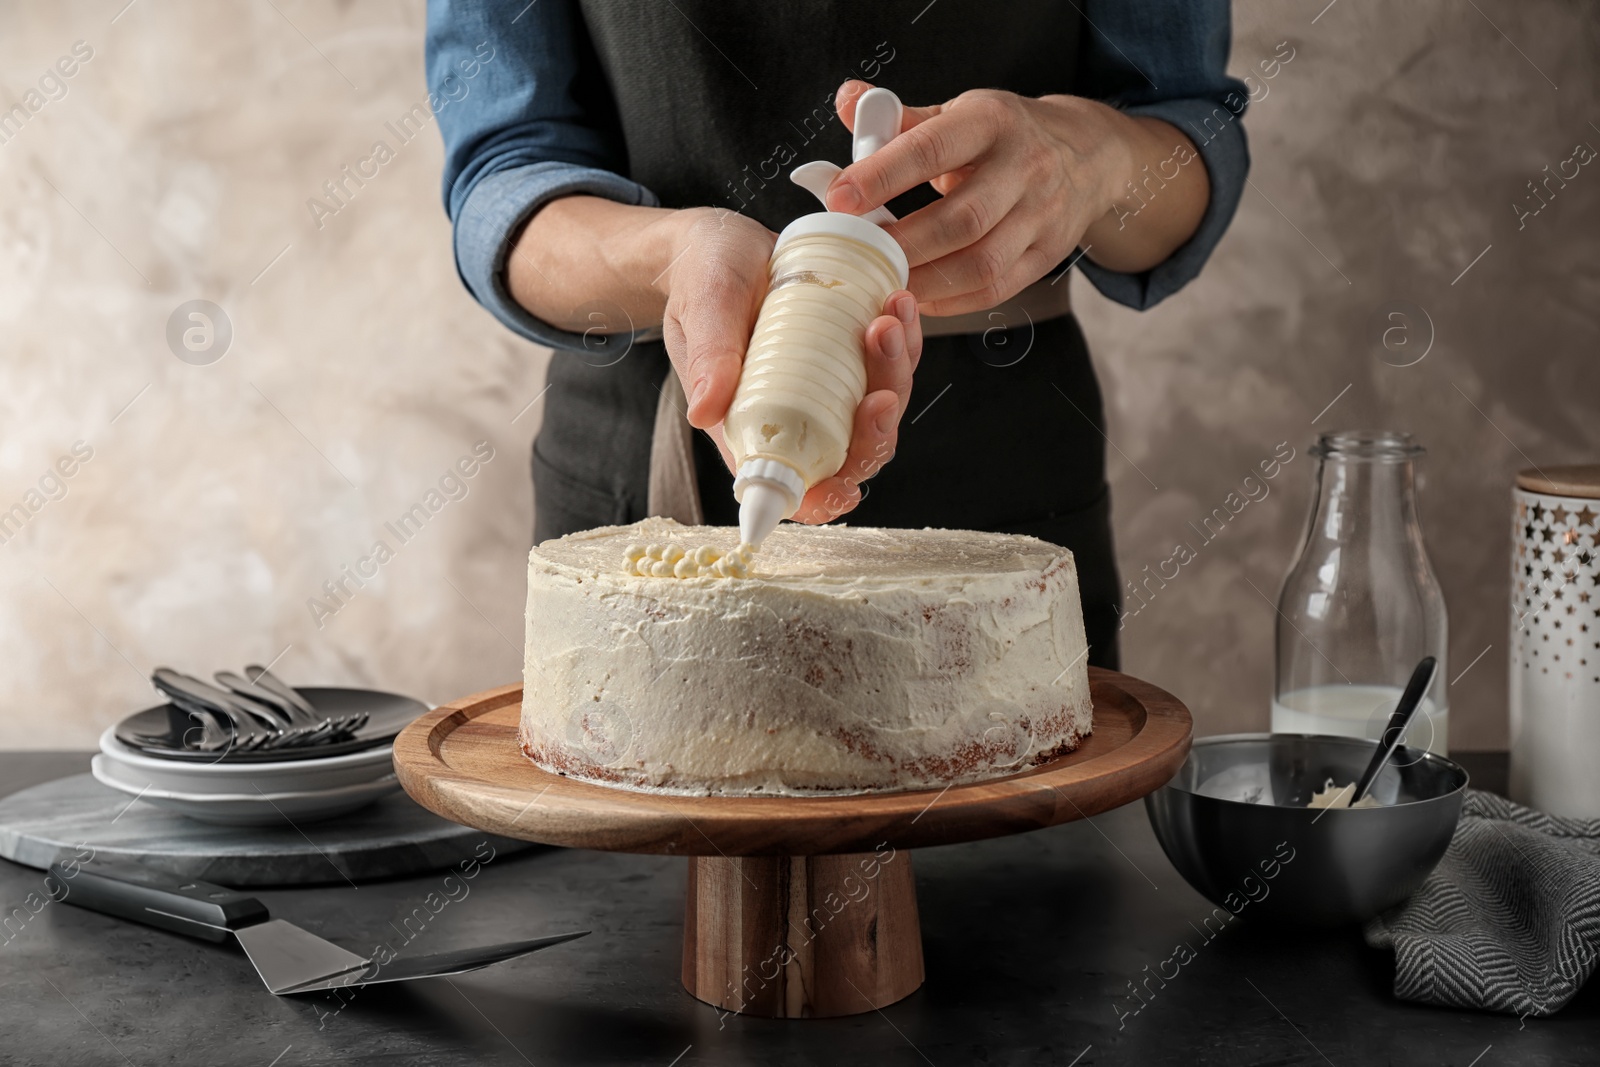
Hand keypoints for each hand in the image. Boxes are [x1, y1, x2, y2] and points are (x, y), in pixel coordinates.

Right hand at [656, 207, 922, 524]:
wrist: (723, 239)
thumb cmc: (702, 277)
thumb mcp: (703, 308)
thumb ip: (708, 356)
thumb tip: (704, 413)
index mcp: (752, 426)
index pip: (792, 487)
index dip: (823, 499)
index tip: (845, 487)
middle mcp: (797, 415)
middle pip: (852, 450)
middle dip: (877, 425)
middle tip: (880, 382)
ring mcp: (829, 385)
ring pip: (881, 406)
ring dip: (896, 372)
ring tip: (889, 318)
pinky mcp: (851, 353)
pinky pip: (890, 362)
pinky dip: (904, 341)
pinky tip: (899, 304)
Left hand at [827, 80, 1207, 316]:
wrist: (1087, 155)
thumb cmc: (1004, 135)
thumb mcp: (960, 113)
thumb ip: (901, 118)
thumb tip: (848, 100)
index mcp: (992, 122)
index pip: (933, 148)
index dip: (883, 175)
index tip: (838, 198)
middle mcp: (1024, 168)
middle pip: (961, 219)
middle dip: (903, 242)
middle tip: (857, 254)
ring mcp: (1042, 216)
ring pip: (981, 263)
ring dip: (925, 279)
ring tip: (882, 281)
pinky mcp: (1047, 255)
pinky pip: (996, 289)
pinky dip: (950, 300)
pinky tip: (917, 297)